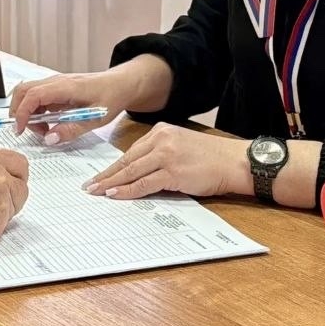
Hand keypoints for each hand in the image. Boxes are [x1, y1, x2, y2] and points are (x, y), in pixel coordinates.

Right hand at [0, 148, 28, 253]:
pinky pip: (9, 219)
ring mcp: (1, 195)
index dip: (15, 174)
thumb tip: (8, 175)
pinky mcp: (1, 215)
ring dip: (6, 208)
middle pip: (23, 183)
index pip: (19, 162)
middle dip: (13, 191)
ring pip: (18, 202)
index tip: (10, 180)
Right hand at [9, 69, 135, 143]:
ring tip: (43, 130)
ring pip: (27, 93)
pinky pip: (37, 97)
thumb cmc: (111, 97)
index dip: (22, 112)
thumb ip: (72, 129)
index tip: (20, 129)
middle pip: (23, 90)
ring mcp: (55, 84)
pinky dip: (35, 111)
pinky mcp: (56, 89)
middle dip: (18, 111)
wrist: (121, 84)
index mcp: (65, 86)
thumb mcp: (95, 119)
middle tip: (25, 131)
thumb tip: (50, 139)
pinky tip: (48, 123)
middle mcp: (56, 81)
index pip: (33, 95)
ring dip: (27, 112)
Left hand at [84, 123, 252, 199]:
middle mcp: (161, 140)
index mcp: (161, 131)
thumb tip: (137, 174)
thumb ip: (160, 155)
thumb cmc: (212, 159)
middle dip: (106, 174)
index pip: (131, 151)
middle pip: (127, 160)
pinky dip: (127, 190)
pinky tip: (115, 194)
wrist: (236, 162)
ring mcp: (166, 155)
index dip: (113, 165)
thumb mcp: (181, 147)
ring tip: (96, 192)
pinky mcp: (173, 172)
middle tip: (89, 186)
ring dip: (111, 183)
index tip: (99, 174)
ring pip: (131, 171)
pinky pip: (144, 183)